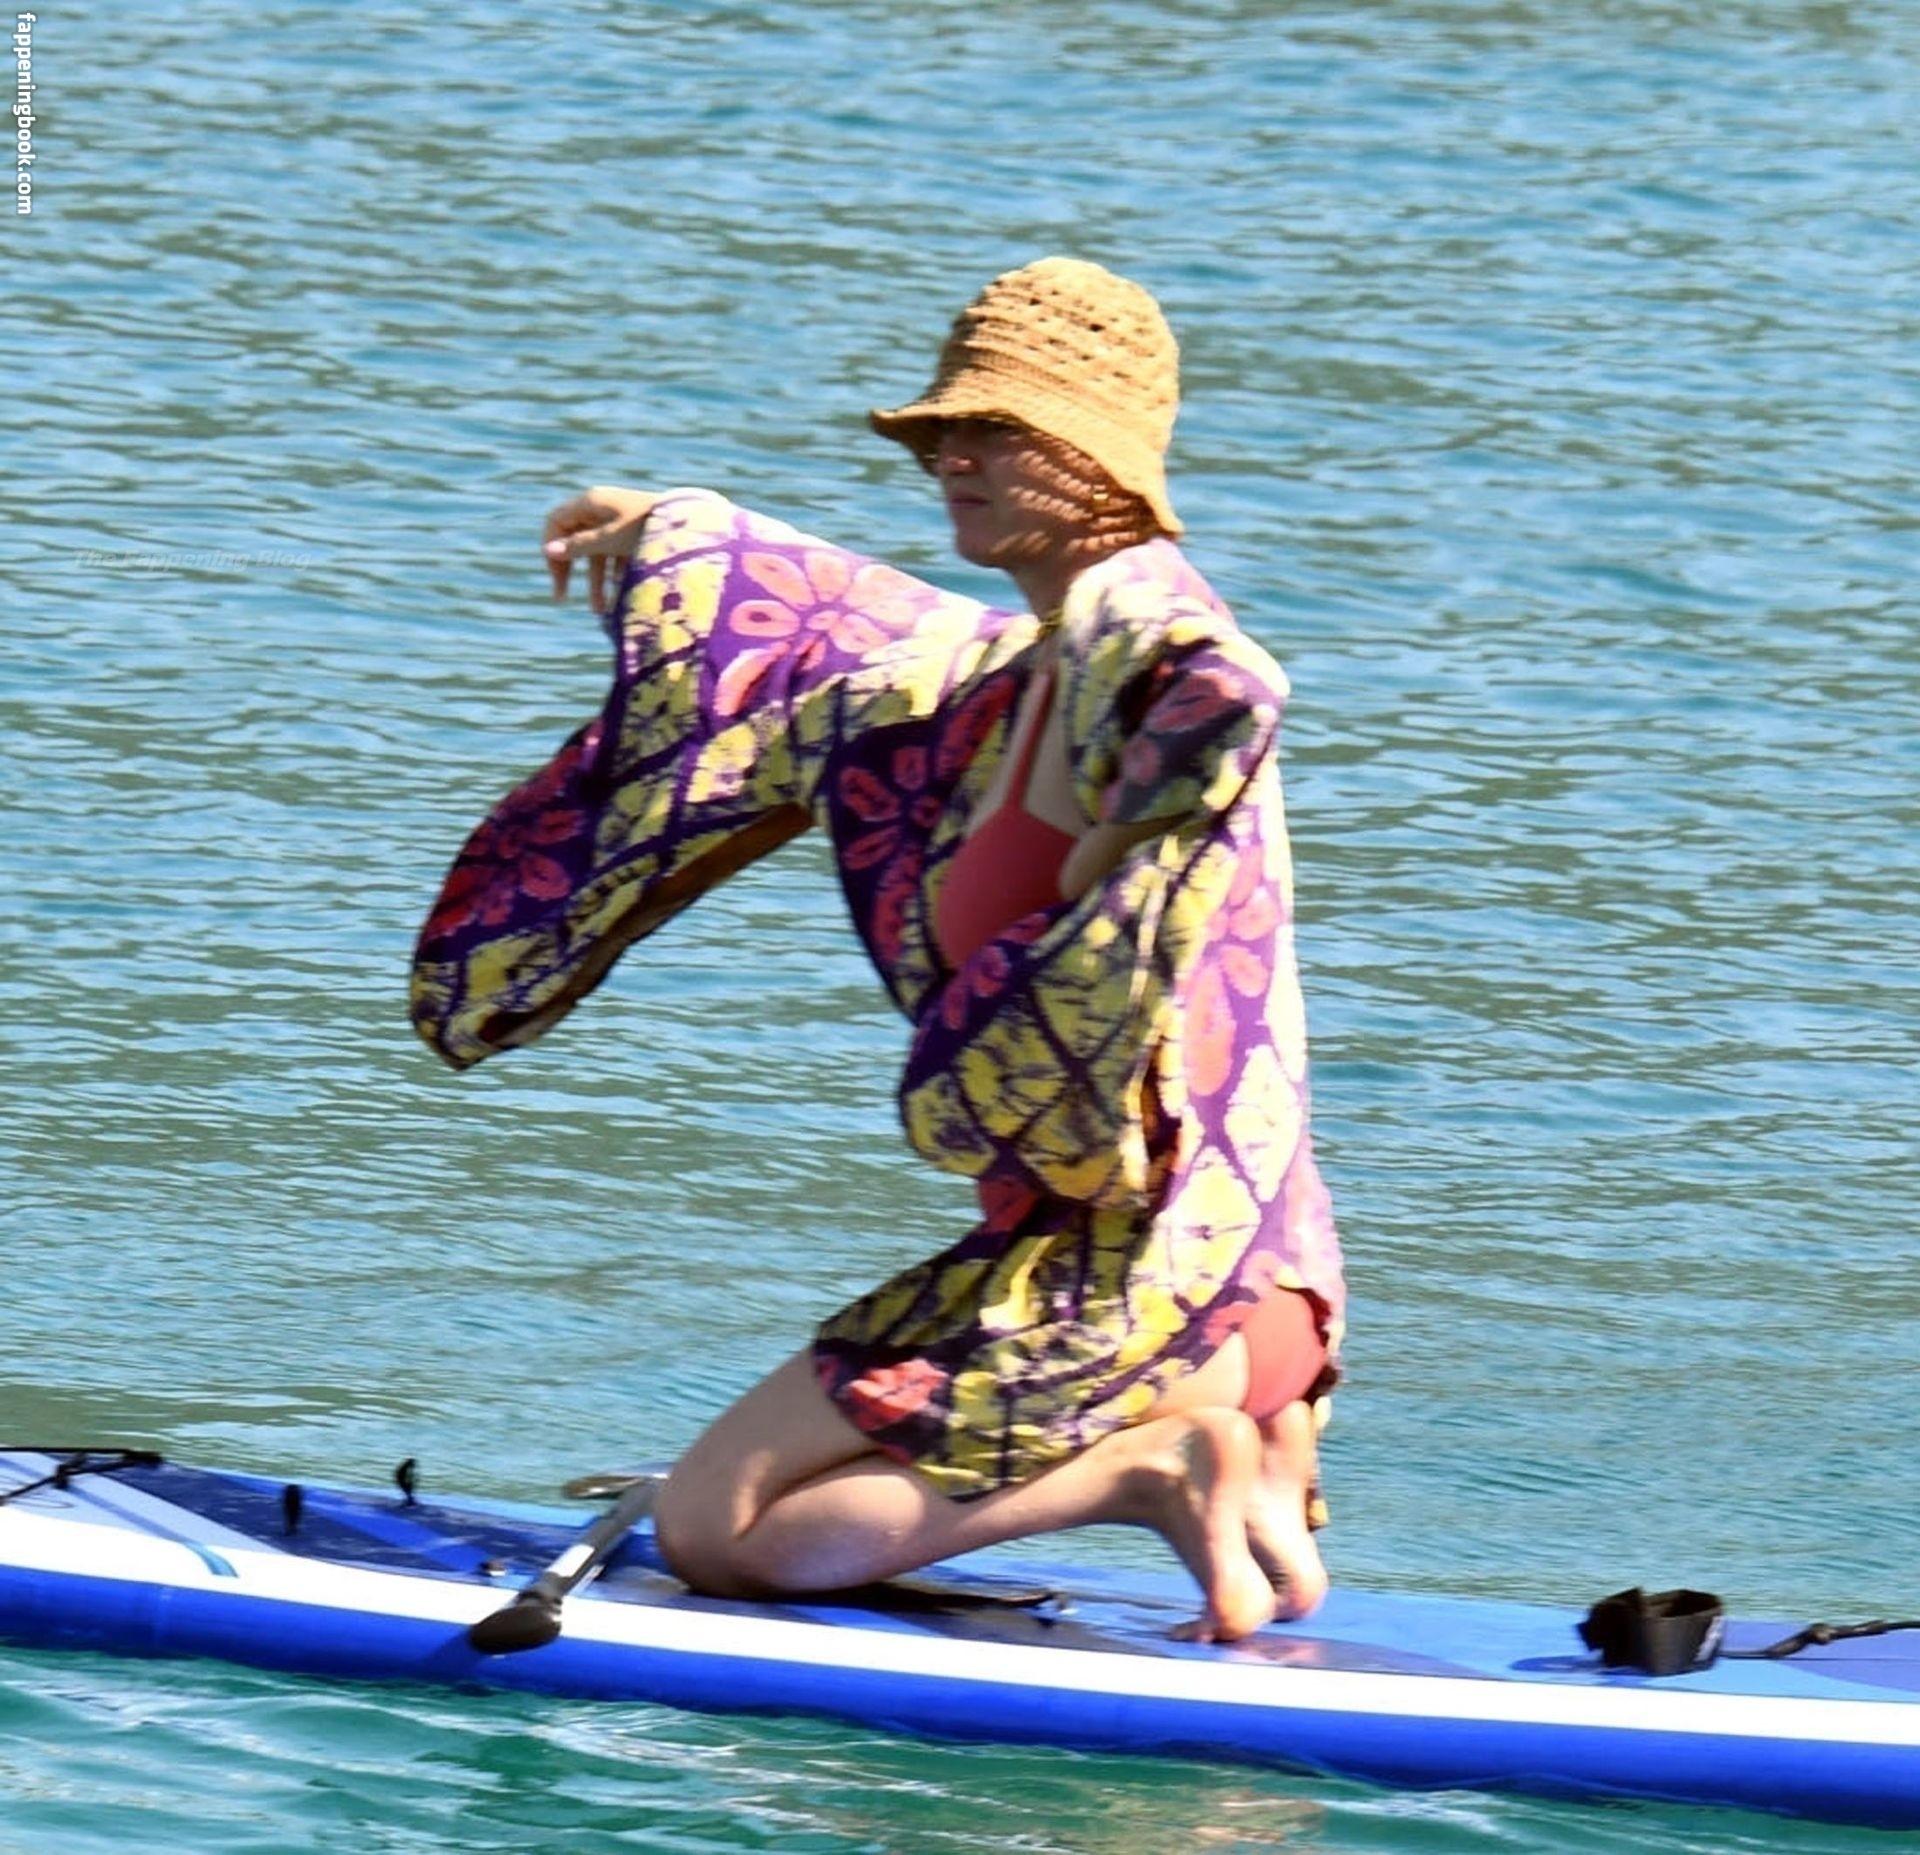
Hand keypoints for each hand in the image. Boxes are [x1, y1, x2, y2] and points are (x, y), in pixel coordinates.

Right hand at [542, 486, 658, 612]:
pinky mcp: (637, 534)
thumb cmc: (648, 527)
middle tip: (561, 597)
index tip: (554, 575)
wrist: (692, 525)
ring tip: (601, 612)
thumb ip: (580, 547)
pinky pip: (618, 556)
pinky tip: (622, 597)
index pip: (556, 522)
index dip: (551, 547)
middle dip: (569, 570)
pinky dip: (617, 575)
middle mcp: (602, 508)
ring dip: (596, 582)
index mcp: (591, 502)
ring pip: (598, 553)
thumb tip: (549, 551)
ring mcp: (620, 521)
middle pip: (574, 539)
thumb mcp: (610, 540)